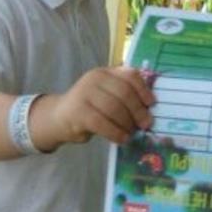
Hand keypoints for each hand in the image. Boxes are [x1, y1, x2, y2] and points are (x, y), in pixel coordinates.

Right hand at [34, 66, 155, 147]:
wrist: (59, 117)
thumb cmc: (90, 107)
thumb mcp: (106, 95)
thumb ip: (124, 96)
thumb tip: (149, 110)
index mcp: (106, 72)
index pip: (130, 75)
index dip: (144, 90)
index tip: (152, 104)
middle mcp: (95, 78)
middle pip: (124, 92)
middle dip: (138, 111)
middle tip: (145, 124)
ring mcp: (84, 93)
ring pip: (114, 108)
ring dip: (127, 124)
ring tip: (131, 133)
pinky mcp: (78, 111)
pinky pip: (102, 123)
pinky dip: (116, 133)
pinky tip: (122, 139)